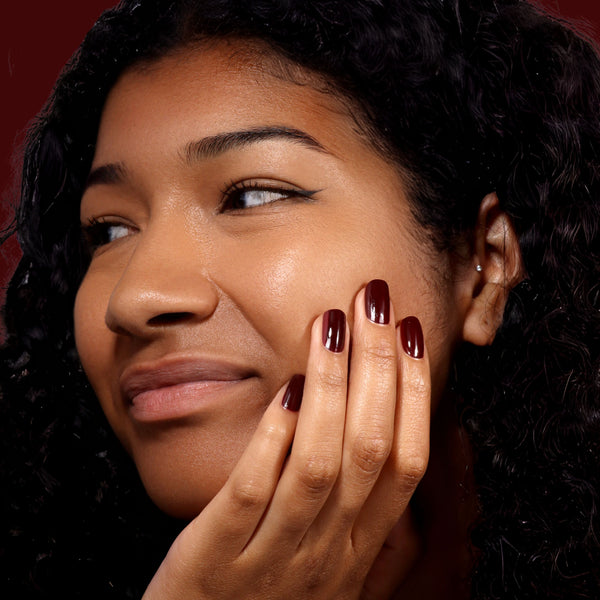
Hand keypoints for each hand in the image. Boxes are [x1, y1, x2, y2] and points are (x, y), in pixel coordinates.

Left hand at [143, 280, 430, 598]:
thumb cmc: (269, 597)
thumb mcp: (327, 563)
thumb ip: (359, 515)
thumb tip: (392, 446)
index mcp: (359, 549)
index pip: (405, 462)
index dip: (414, 393)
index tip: (408, 332)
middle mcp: (329, 553)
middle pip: (370, 450)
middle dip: (377, 367)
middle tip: (373, 301)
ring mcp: (274, 557)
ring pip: (318, 464)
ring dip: (331, 388)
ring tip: (330, 324)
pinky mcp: (216, 559)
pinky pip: (251, 492)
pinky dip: (274, 438)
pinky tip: (286, 388)